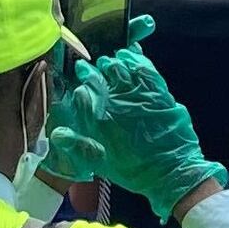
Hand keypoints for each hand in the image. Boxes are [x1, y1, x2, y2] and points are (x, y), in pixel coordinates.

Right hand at [39, 40, 224, 213]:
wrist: (171, 173)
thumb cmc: (134, 171)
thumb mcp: (101, 164)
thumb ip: (78, 146)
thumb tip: (57, 133)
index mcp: (100, 120)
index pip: (82, 95)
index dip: (79, 85)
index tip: (77, 79)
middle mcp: (116, 103)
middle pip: (99, 77)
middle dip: (93, 70)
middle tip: (91, 68)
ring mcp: (138, 95)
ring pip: (120, 69)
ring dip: (113, 63)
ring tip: (109, 61)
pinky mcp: (158, 91)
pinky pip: (143, 68)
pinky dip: (136, 58)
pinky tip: (130, 54)